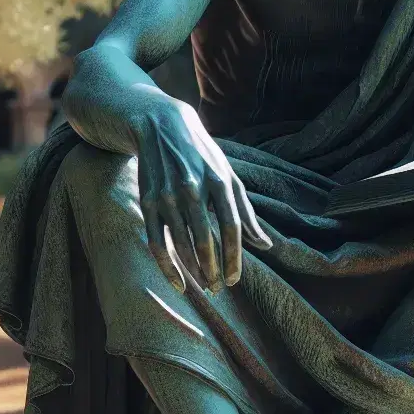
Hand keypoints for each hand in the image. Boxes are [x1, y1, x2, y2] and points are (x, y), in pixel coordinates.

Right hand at [135, 100, 271, 292]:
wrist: (159, 124)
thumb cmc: (201, 155)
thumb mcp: (228, 175)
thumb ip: (246, 211)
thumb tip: (266, 245)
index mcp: (218, 180)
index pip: (231, 228)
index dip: (234, 258)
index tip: (234, 280)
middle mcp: (192, 188)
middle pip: (205, 240)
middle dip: (213, 270)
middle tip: (218, 288)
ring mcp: (167, 196)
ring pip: (181, 244)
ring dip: (194, 271)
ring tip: (203, 286)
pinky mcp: (147, 202)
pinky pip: (157, 243)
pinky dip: (167, 267)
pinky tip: (178, 284)